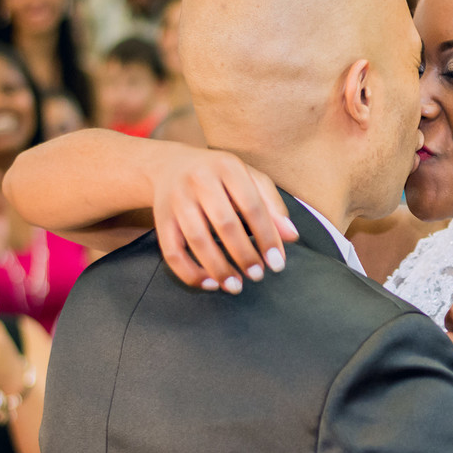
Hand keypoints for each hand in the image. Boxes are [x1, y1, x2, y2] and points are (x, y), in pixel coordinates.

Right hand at [152, 146, 298, 293]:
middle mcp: (199, 179)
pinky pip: (172, 252)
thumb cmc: (220, 177)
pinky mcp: (161, 219)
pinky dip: (190, 272)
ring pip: (197, 240)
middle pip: (224, 223)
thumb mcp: (249, 180)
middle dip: (244, 255)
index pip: (252, 205)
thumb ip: (272, 206)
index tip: (277, 263)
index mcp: (227, 166)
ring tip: (236, 286)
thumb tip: (292, 236)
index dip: (267, 237)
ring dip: (219, 268)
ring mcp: (177, 199)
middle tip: (258, 275)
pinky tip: (210, 283)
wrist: (170, 166)